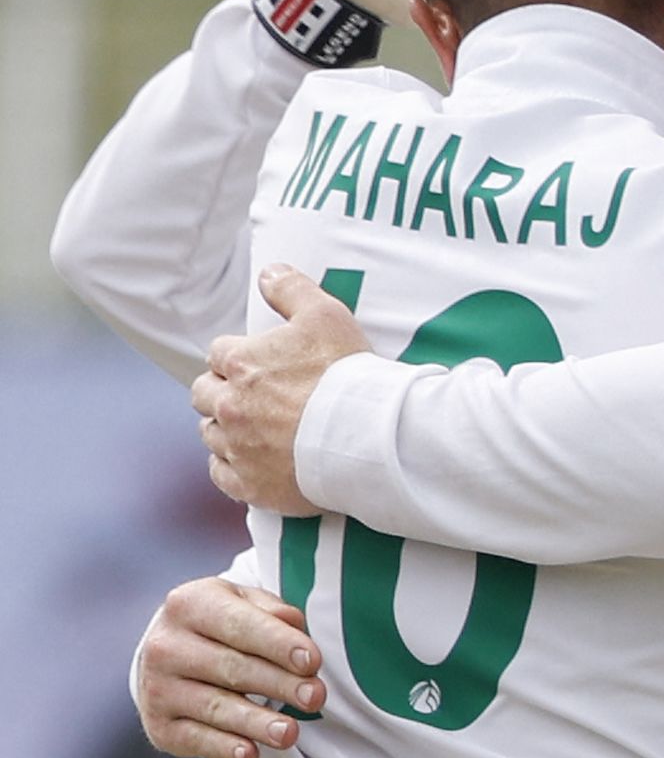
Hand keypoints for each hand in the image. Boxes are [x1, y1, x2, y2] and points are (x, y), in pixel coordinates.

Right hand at [137, 578, 325, 757]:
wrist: (167, 655)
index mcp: (190, 605)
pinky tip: (249, 755)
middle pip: (232, 668)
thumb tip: (294, 630)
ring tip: (289, 732)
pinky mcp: (160, 726)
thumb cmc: (220, 627)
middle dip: (279, 683)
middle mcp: (166, 645)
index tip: (311, 661)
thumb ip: (272, 613)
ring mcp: (158, 688)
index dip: (278, 644)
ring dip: (256, 723)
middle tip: (315, 696)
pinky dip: (224, 748)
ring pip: (216, 708)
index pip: (240, 625)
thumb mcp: (243, 604)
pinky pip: (196, 739)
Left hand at [193, 266, 370, 512]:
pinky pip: (220, 474)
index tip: (257, 364)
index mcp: (241, 363)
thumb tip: (268, 273)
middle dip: (220, 390)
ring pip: (209, 434)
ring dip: (224, 428)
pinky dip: (230, 467)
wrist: (368, 437)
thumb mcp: (326, 315)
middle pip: (202, 394)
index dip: (237, 356)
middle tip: (249, 395)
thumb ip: (291, 289)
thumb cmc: (348, 374)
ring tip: (252, 428)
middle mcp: (230, 405)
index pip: (218, 353)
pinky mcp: (250, 484)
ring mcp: (237, 447)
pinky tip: (248, 460)